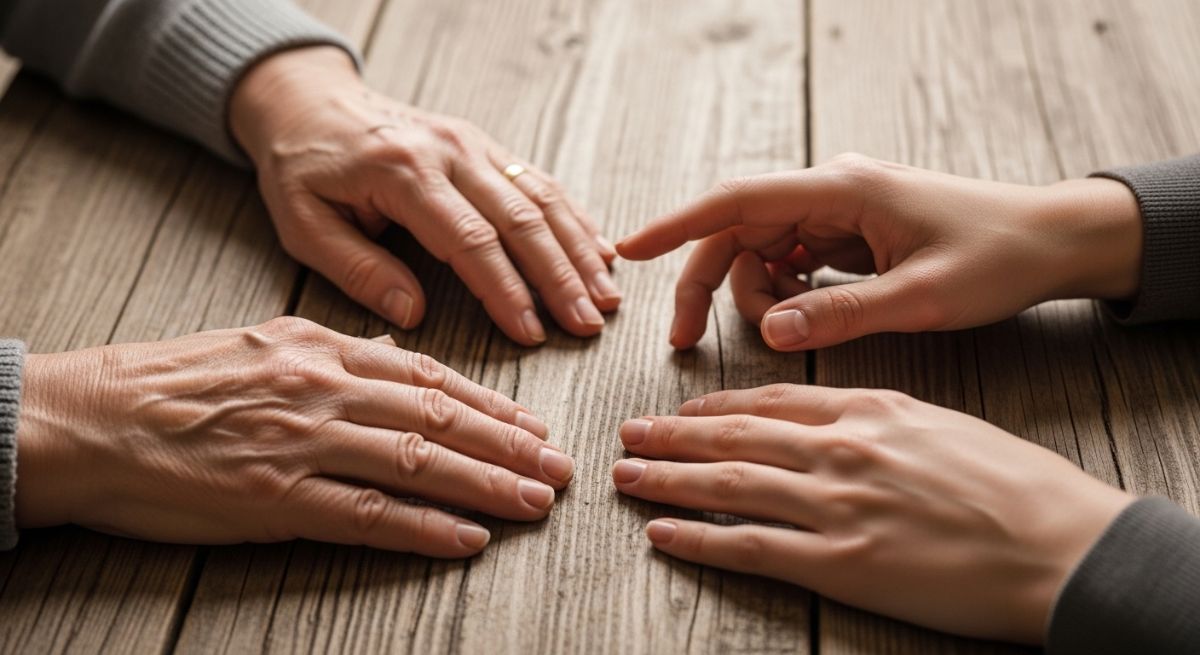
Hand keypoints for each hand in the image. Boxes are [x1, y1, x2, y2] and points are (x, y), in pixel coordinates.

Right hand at [14, 317, 572, 556]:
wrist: (92, 417)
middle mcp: (324, 390)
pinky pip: (367, 517)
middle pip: (440, 420)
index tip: (534, 425)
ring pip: (419, 464)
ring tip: (536, 502)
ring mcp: (302, 445)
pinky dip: (424, 528)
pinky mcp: (276, 500)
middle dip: (510, 446)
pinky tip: (466, 537)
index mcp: (323, 349)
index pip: (430, 378)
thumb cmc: (174, 383)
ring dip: (487, 485)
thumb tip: (399, 364)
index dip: (492, 405)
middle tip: (560, 467)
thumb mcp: (264, 344)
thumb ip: (336, 355)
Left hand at [230, 47, 619, 344]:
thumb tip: (412, 313)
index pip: (469, 240)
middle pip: (521, 218)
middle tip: (588, 324)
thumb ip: (356, 268)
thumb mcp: (303, 223)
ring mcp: (472, 142)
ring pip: (540, 197)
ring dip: (578, 250)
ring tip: (607, 297)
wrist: (309, 101)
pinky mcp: (483, 144)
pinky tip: (600, 250)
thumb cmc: (302, 168)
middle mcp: (448, 151)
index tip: (531, 333)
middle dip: (560, 276)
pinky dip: (574, 218)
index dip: (505, 290)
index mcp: (402, 172)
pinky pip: (538, 180)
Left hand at [611, 384, 1132, 642]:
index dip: (713, 408)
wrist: (1060, 543)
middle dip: (671, 438)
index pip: (768, 401)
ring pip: (728, 485)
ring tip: (626, 476)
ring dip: (667, 481)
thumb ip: (873, 417)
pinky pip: (750, 546)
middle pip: (734, 437)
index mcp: (867, 410)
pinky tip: (661, 532)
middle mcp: (840, 449)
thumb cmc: (1011, 483)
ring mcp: (836, 505)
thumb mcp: (938, 424)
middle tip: (628, 435)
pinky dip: (698, 538)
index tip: (680, 413)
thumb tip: (827, 418)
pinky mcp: (841, 563)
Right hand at [617, 154, 1141, 349]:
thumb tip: (768, 329)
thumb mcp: (920, 297)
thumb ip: (840, 312)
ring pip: (761, 249)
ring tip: (785, 327)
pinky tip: (803, 313)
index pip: (739, 200)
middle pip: (739, 231)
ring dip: (754, 292)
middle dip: (708, 282)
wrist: (1052, 240)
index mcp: (844, 189)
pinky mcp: (849, 230)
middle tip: (687, 341)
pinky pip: (791, 258)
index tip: (631, 248)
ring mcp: (839, 208)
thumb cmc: (998, 258)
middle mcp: (832, 190)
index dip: (679, 225)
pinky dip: (783, 290)